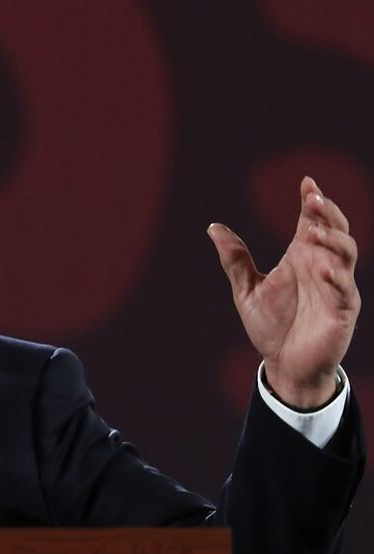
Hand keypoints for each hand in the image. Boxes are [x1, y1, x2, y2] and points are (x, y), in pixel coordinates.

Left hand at [209, 176, 359, 408]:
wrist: (283, 364)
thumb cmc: (270, 326)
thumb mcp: (246, 290)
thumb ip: (235, 260)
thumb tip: (213, 227)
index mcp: (301, 257)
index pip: (312, 221)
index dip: (312, 201)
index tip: (306, 182)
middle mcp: (322, 266)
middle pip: (335, 230)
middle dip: (328, 212)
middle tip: (313, 199)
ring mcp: (336, 287)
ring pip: (346, 253)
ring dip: (334, 239)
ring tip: (314, 231)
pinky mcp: (343, 309)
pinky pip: (345, 289)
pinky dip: (336, 277)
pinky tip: (322, 270)